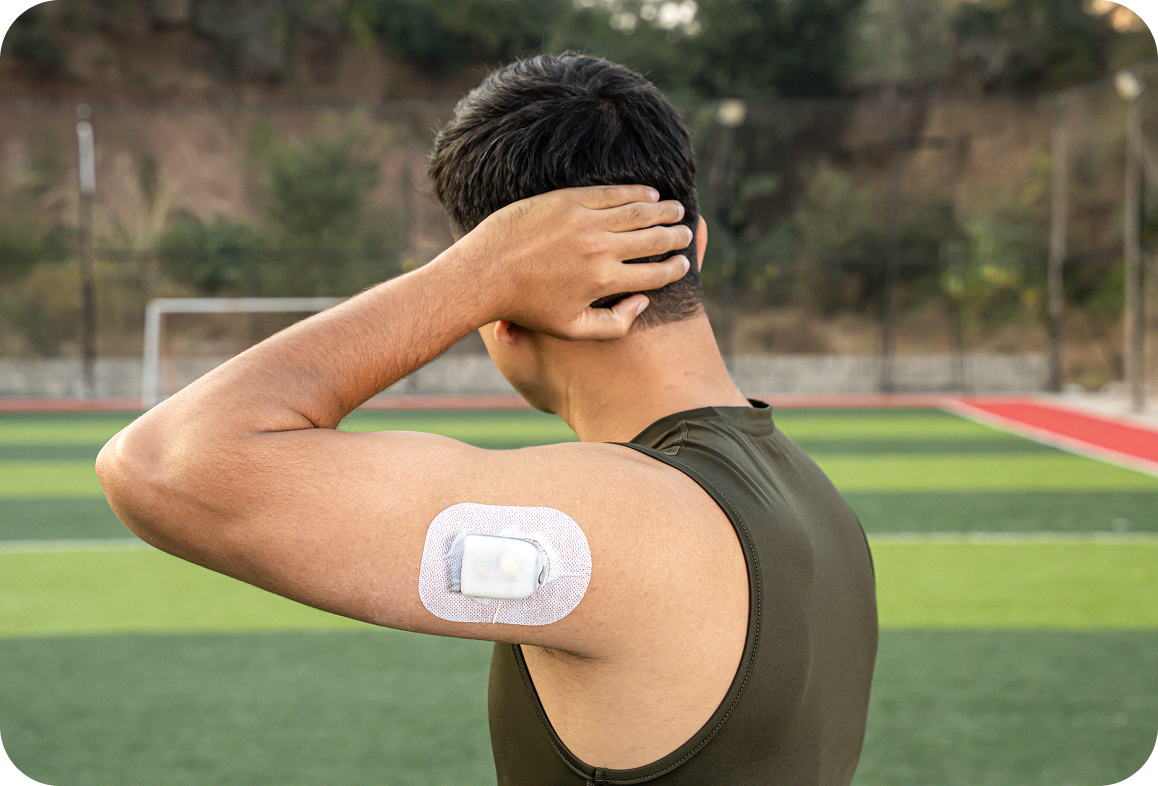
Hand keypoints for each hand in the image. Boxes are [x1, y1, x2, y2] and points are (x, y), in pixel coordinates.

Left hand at [457, 185, 692, 339]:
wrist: (484, 274)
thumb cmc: (526, 308)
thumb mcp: (571, 329)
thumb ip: (614, 325)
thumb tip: (643, 302)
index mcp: (603, 282)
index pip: (655, 274)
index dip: (676, 268)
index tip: (684, 263)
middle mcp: (599, 249)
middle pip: (652, 239)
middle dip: (675, 236)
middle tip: (685, 232)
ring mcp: (583, 222)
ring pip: (637, 212)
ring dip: (662, 210)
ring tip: (676, 209)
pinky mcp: (567, 200)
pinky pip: (610, 193)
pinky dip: (634, 192)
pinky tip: (648, 192)